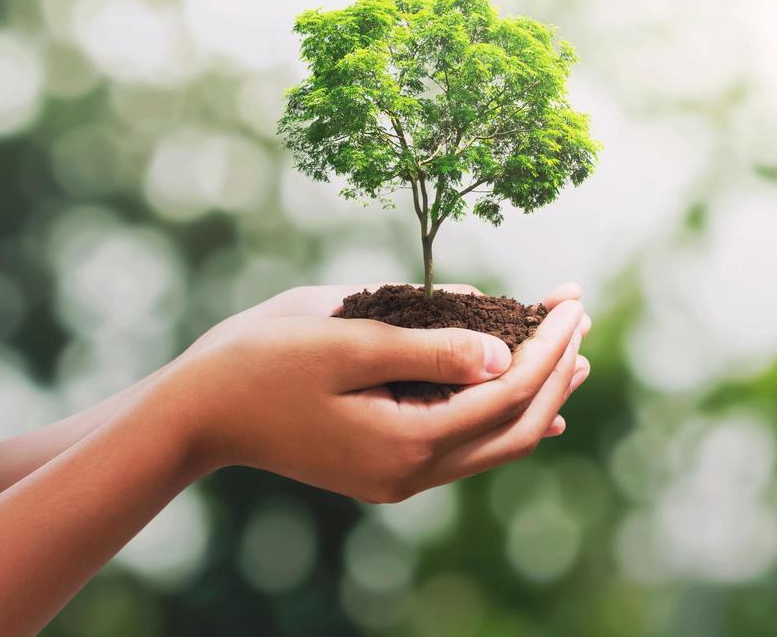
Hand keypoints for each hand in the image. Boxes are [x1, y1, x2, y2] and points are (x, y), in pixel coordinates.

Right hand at [160, 283, 592, 502]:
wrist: (197, 412)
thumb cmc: (263, 361)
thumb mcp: (349, 340)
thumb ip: (430, 348)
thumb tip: (503, 354)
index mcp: (407, 441)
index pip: (508, 393)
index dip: (549, 346)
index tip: (573, 301)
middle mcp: (412, 471)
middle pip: (516, 425)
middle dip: (556, 368)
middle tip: (580, 315)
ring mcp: (400, 476)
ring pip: (496, 441)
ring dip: (539, 393)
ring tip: (574, 352)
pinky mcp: (387, 465)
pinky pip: (466, 447)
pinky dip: (504, 416)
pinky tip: (529, 397)